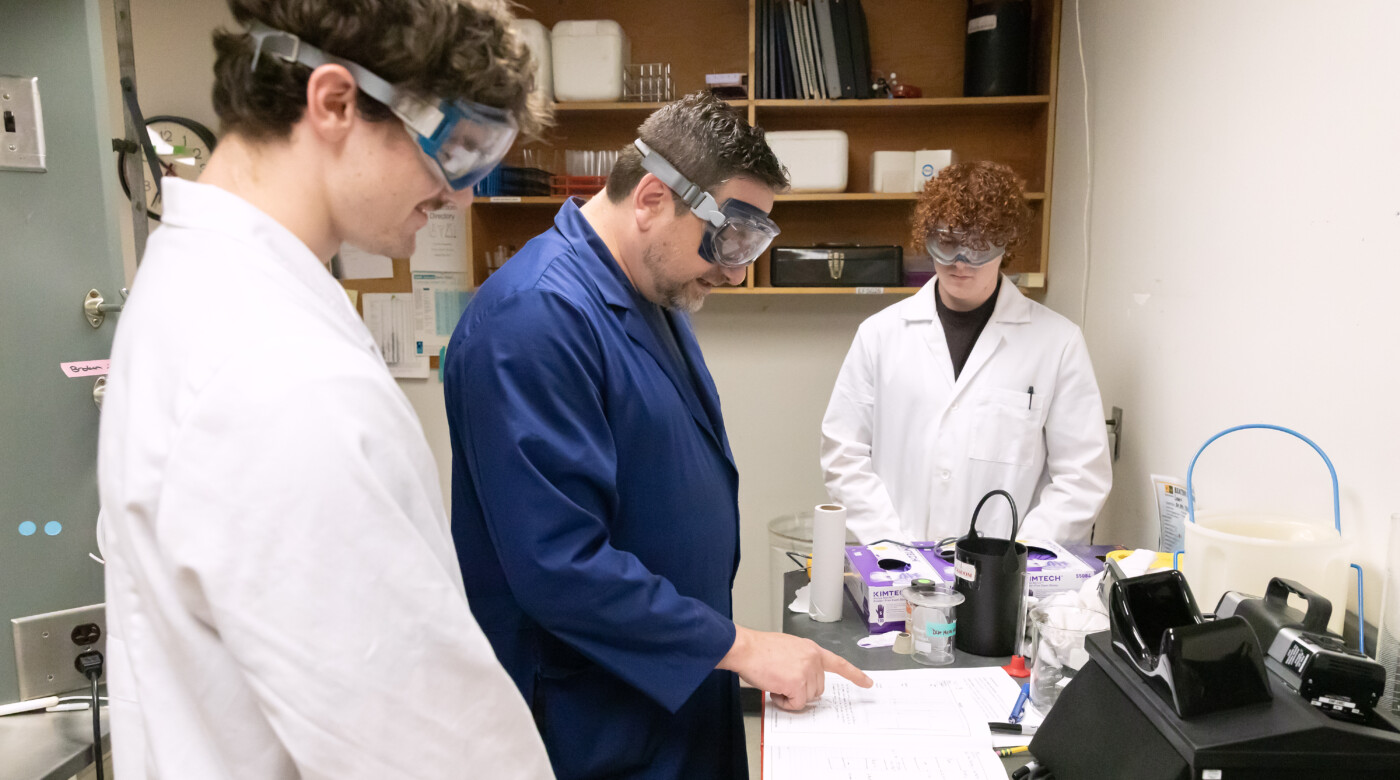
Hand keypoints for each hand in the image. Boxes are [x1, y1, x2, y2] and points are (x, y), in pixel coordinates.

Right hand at [716, 625, 872, 710]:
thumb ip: (800, 661)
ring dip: (791, 696)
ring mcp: (806, 671)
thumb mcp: (787, 649)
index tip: (868, 683)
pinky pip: (796, 704)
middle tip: (782, 681)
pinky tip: (774, 690)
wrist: (746, 648)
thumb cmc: (759, 649)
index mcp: (811, 649)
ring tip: (775, 682)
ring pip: (807, 697)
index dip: (854, 675)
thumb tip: (800, 679)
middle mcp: (812, 659)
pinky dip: (785, 703)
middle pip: (818, 688)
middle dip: (801, 690)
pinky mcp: (797, 683)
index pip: (839, 663)